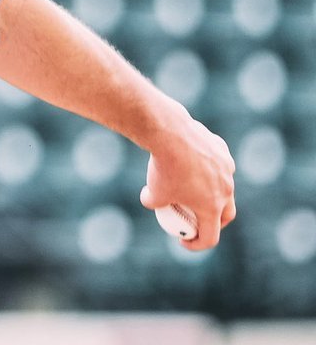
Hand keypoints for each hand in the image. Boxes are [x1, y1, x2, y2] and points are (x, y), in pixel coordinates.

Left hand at [141, 117, 235, 250]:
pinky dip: (208, 169)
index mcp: (212, 207)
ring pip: (225, 186)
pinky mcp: (222, 151)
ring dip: (214, 193)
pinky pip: (218, 164)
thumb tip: (150, 201)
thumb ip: (152, 202)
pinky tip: (192, 163)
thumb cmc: (164, 167)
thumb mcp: (153, 191)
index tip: (184, 241)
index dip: (197, 244)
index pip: (210, 237)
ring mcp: (227, 169)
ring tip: (195, 190)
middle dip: (214, 222)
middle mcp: (226, 190)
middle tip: (198, 220)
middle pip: (226, 214)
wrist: (171, 134)